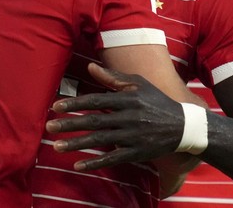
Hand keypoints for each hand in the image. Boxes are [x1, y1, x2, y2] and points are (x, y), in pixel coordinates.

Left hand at [45, 63, 187, 170]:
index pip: (96, 100)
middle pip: (94, 121)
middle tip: (49, 126)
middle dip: (70, 124)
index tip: (56, 106)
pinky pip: (112, 158)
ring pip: (100, 140)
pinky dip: (95, 162)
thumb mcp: (138, 84)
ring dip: (77, 143)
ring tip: (56, 146)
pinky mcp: (136, 153)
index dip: (75, 103)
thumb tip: (90, 67)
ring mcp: (132, 136)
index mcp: (127, 98)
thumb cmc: (156, 101)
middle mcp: (128, 117)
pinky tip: (78, 165)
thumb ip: (113, 77)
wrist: (183, 126)